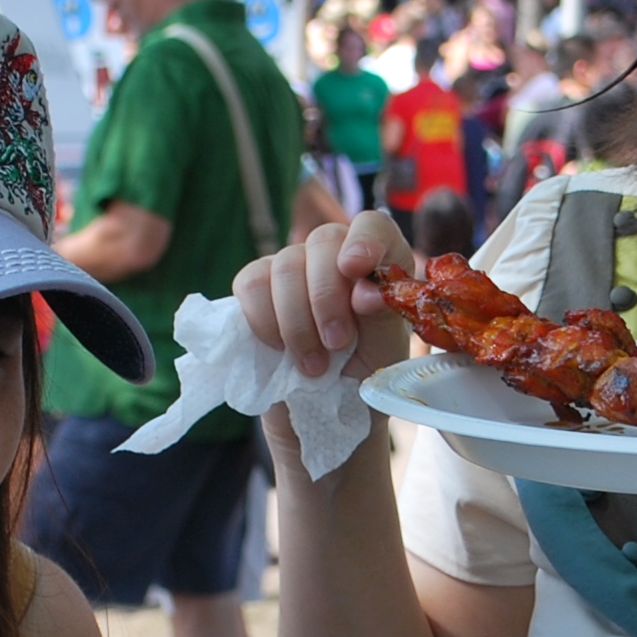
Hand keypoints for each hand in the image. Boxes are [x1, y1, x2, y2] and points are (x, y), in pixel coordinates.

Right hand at [235, 209, 411, 381]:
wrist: (323, 411)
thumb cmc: (363, 376)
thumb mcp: (384, 354)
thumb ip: (383, 318)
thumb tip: (366, 293)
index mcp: (379, 262)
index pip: (373, 225)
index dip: (364, 240)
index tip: (355, 268)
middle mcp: (335, 255)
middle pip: (323, 241)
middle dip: (327, 296)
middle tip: (337, 344)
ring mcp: (292, 267)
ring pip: (285, 266)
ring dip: (298, 321)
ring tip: (314, 367)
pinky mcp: (256, 287)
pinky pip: (251, 285)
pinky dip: (265, 320)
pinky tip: (280, 351)